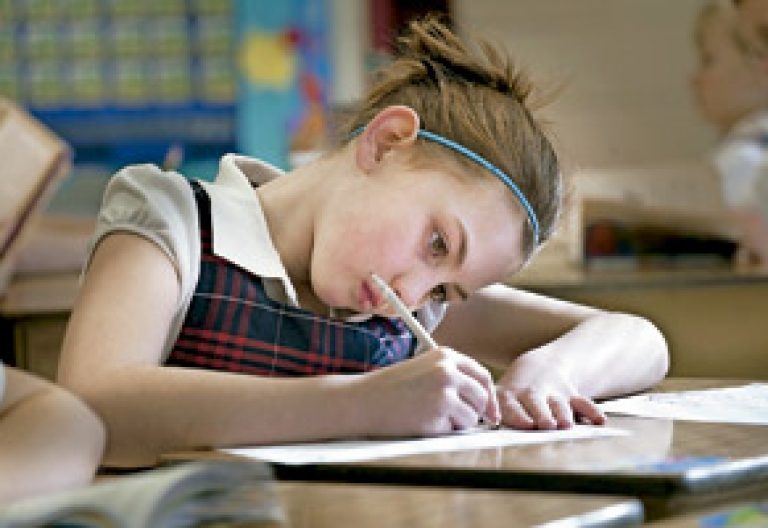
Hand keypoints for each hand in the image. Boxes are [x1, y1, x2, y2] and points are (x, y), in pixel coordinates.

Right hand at [356, 348, 499, 436]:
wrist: (363, 400)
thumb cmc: (392, 387)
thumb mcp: (425, 368)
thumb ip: (453, 377)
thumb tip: (486, 403)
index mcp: (446, 355)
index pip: (482, 376)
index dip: (489, 396)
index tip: (490, 412)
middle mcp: (448, 370)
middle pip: (482, 398)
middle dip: (475, 413)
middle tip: (455, 419)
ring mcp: (444, 392)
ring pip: (471, 417)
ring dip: (456, 424)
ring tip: (429, 416)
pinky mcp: (438, 413)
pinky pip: (454, 430)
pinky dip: (442, 432)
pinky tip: (421, 422)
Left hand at [496, 352, 605, 429]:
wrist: (538, 368)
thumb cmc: (513, 392)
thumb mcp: (499, 395)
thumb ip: (493, 410)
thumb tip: (478, 423)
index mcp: (511, 395)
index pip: (511, 405)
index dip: (518, 414)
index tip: (526, 424)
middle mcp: (532, 393)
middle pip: (537, 404)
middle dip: (542, 414)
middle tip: (547, 425)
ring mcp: (553, 394)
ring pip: (560, 404)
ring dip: (564, 414)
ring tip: (566, 425)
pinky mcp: (571, 395)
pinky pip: (583, 402)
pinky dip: (592, 411)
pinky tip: (599, 421)